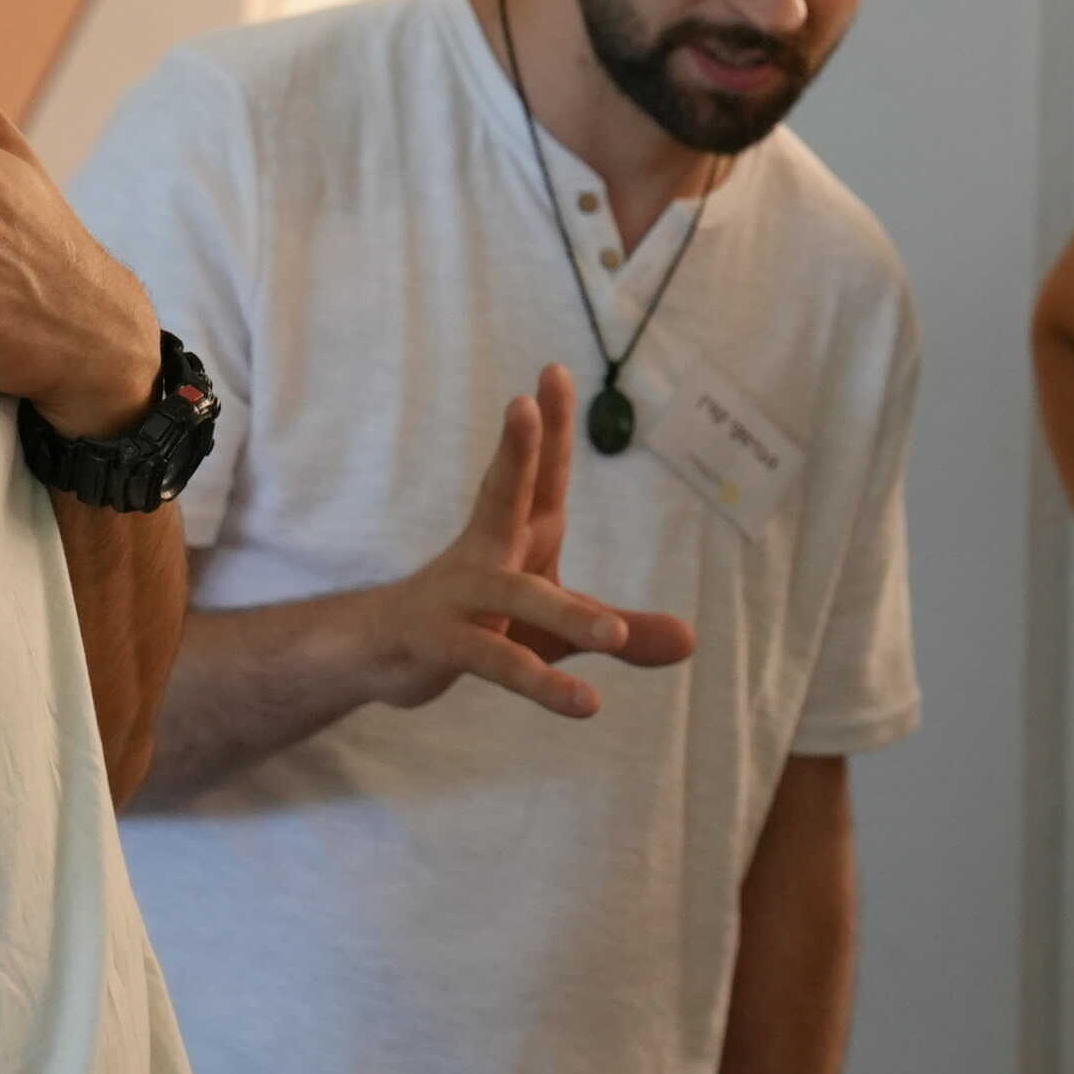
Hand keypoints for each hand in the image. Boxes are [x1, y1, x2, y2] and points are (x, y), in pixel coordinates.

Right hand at [339, 370, 698, 720]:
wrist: (380, 653)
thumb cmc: (478, 622)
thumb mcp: (557, 629)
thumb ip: (623, 630)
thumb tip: (692, 641)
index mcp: (515, 532)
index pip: (539, 472)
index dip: (549, 426)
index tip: (554, 372)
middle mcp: (485, 552)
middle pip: (502, 492)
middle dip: (517, 450)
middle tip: (523, 404)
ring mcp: (459, 596)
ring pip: (514, 596)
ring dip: (565, 613)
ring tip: (614, 633)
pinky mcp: (442, 644)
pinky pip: (497, 662)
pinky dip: (542, 682)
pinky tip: (586, 702)